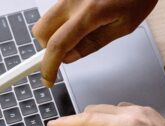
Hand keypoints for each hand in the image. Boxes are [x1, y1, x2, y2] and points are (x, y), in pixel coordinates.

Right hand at [32, 0, 157, 86]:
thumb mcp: (123, 26)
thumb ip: (94, 43)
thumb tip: (70, 58)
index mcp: (90, 13)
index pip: (58, 45)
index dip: (49, 66)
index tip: (48, 79)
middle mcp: (73, 0)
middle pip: (41, 31)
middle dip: (48, 48)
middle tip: (67, 52)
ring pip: (46, 19)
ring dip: (54, 33)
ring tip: (79, 34)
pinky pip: (57, 9)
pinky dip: (62, 20)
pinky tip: (82, 19)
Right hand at [47, 104, 164, 125]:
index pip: (86, 120)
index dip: (66, 124)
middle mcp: (133, 113)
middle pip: (95, 112)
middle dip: (79, 125)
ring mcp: (142, 112)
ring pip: (107, 112)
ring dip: (95, 124)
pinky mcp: (148, 115)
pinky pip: (120, 113)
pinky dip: (109, 123)